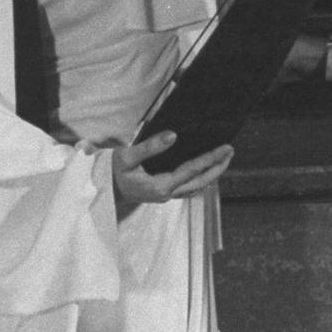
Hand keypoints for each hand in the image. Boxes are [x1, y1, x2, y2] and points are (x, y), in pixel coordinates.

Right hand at [113, 131, 232, 206]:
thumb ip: (150, 147)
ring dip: (211, 174)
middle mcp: (166, 194)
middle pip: (200, 181)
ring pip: (196, 187)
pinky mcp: (162, 194)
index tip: (224, 148)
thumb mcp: (126, 156)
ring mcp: (165, 196)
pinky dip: (200, 180)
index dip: (210, 159)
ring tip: (223, 160)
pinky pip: (188, 189)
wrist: (101, 190)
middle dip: (217, 167)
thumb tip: (173, 135)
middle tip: (230, 151)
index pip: (192, 170)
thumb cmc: (111, 172)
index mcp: (160, 186)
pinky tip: (205, 173)